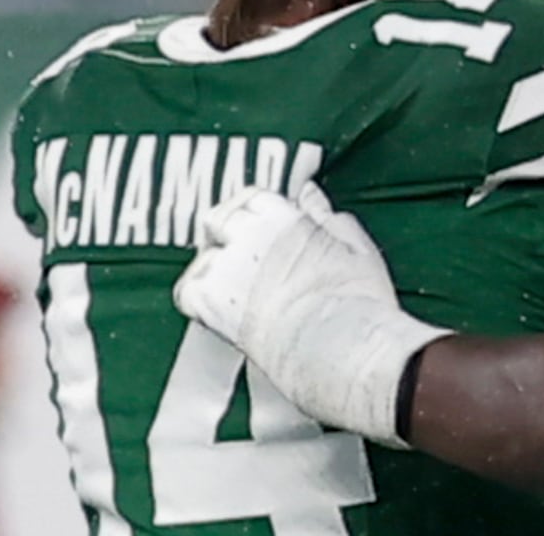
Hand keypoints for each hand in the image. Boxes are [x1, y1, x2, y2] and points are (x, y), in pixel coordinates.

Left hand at [178, 190, 445, 445]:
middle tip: (245, 246)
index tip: (265, 219)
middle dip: (228, 228)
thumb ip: (326, 216)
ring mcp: (226, 273)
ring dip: (214, 260)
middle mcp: (248, 239)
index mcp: (284, 218)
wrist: (338, 347)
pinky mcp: (213, 308)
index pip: (252, 197)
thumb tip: (309, 196)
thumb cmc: (355, 300)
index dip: (256, 208)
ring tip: (236, 278)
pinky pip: (188, 291)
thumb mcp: (355, 246)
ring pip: (202, 254)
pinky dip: (199, 292)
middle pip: (219, 219)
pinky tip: (220, 302)